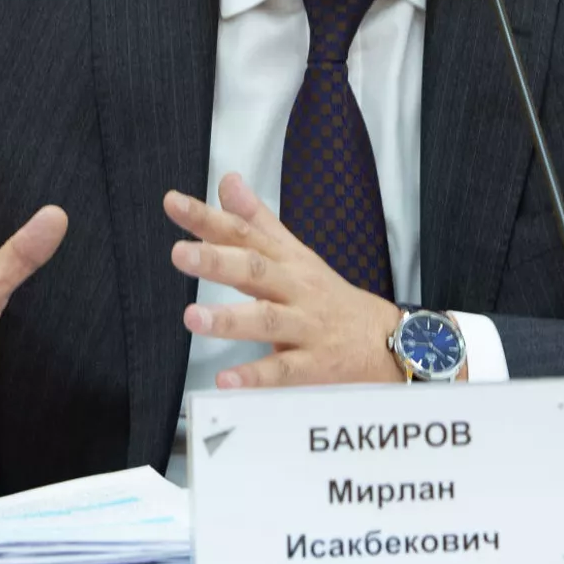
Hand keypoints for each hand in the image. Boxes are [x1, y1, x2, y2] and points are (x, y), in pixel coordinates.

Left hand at [166, 173, 401, 387]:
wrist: (388, 341)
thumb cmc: (330, 297)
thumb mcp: (297, 254)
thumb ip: (258, 220)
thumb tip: (228, 182)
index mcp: (287, 262)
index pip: (245, 233)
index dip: (209, 219)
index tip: (174, 204)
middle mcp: (294, 290)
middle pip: (256, 271)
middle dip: (218, 261)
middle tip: (180, 253)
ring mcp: (305, 328)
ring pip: (267, 321)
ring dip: (229, 319)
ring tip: (193, 316)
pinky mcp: (314, 367)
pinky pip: (283, 373)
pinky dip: (255, 378)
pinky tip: (226, 381)